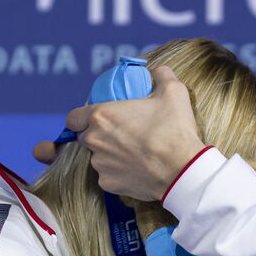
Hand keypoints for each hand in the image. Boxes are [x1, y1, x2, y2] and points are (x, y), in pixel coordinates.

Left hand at [65, 65, 206, 200]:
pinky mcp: (109, 184)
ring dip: (110, 155)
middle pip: (85, 138)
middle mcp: (94, 141)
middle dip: (99, 136)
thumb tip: (158, 70)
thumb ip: (162, 75)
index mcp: (101, 116)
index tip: (96, 119)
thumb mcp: (174, 92)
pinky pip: (109, 177)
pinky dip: (119, 173)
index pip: (73, 117)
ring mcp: (100, 165)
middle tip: (122, 134)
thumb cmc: (174, 130)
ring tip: (134, 154)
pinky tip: (137, 169)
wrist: (183, 171)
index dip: (82, 118)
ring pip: (98, 158)